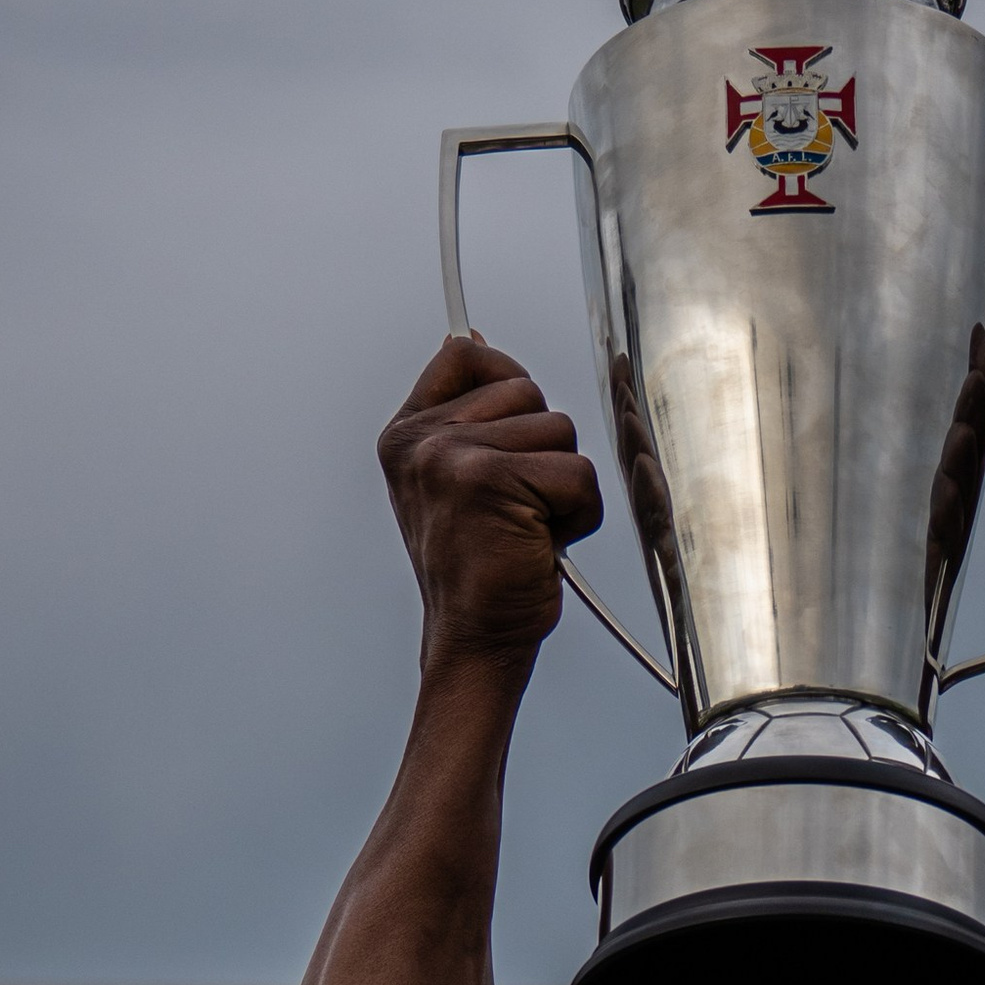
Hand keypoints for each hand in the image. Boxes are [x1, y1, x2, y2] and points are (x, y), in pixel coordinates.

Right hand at [378, 333, 603, 672]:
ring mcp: (451, 458)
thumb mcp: (456, 481)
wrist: (474, 642)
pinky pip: (576, 472)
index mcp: (406, 435)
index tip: (512, 435)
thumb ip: (466, 416)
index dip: (505, 383)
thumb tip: (475, 342)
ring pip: (558, 429)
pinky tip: (543, 544)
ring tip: (528, 527)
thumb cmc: (479, 571)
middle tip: (516, 505)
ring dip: (561, 485)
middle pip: (525, 390)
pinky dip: (577, 514)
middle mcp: (421, 441)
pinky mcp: (492, 482)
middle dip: (542, 448)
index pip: (463, 354)